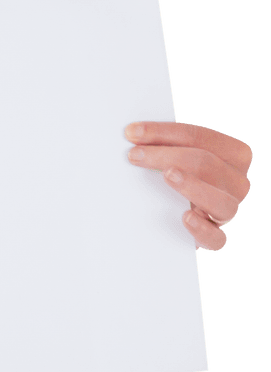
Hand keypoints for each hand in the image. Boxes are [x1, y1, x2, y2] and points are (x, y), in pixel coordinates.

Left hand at [125, 121, 252, 250]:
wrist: (192, 213)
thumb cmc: (185, 173)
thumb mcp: (182, 154)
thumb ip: (168, 144)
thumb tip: (134, 134)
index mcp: (234, 153)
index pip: (200, 137)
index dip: (164, 132)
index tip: (133, 132)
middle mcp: (237, 182)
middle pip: (207, 164)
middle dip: (167, 156)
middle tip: (135, 154)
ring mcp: (230, 211)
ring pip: (221, 201)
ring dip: (192, 186)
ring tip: (167, 176)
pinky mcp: (218, 238)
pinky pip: (218, 239)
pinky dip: (203, 229)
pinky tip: (186, 218)